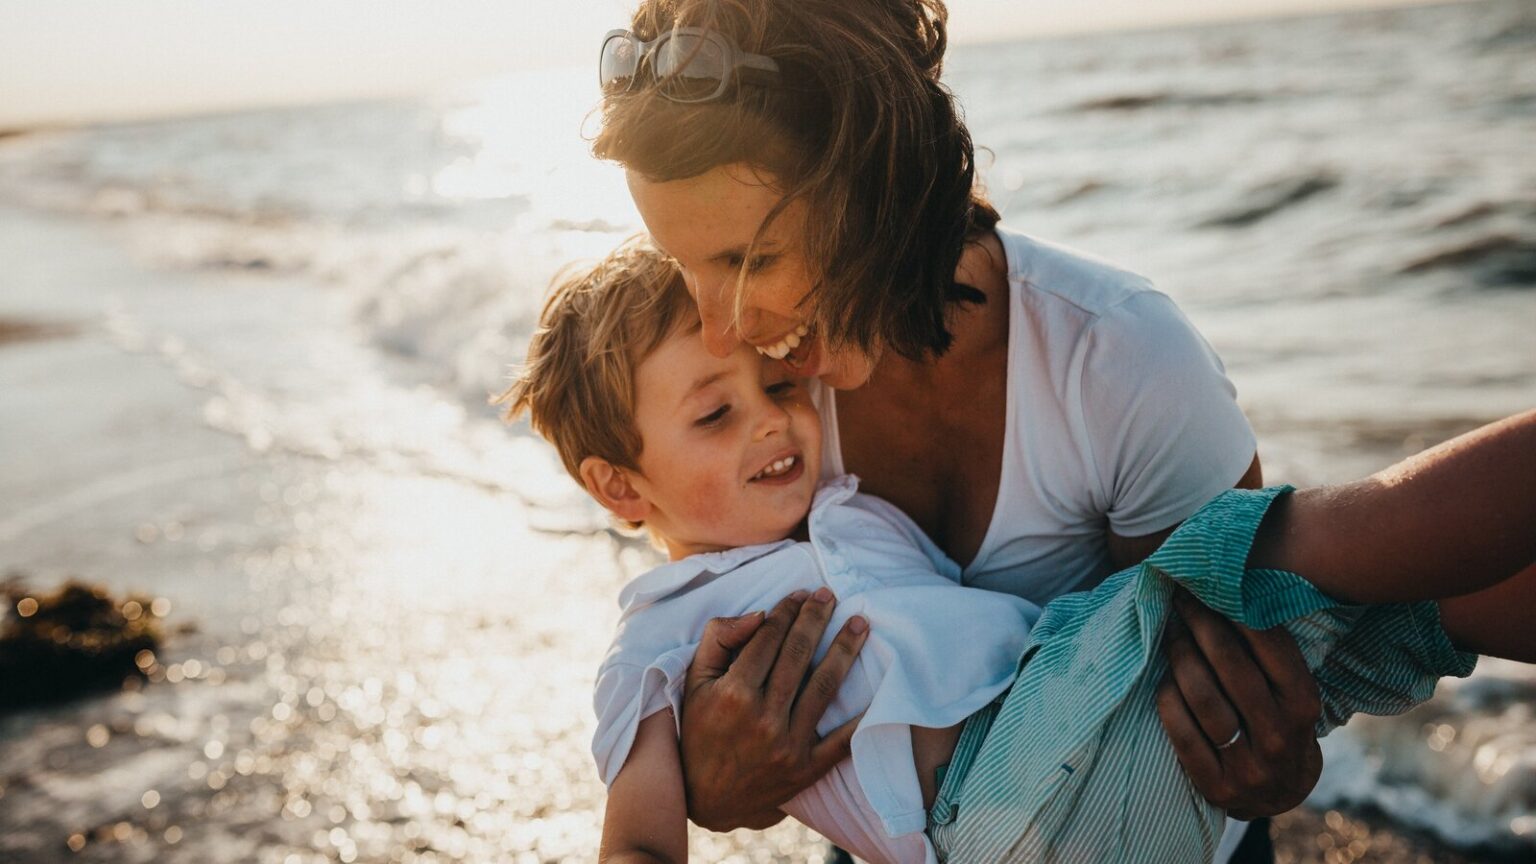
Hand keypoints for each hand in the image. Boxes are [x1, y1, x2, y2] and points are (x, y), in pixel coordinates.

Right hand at [678, 588, 869, 831]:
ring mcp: (787, 745)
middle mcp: (763, 718)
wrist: (704, 798)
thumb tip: (758, 615)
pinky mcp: (806, 769)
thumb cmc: (698, 732)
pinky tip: (878, 689)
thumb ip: (719, 640)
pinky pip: (841, 741)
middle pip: (798, 655)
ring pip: (823, 687)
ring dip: (845, 651)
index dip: (786, 611)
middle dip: (816, 619)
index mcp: (733, 693)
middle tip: (830, 595)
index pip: (768, 639)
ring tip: (860, 624)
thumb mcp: (694, 682)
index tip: (799, 595)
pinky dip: (861, 717)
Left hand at [1156, 588, 1322, 820]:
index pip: (1271, 648)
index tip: (1209, 586)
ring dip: (1180, 656)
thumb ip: (1269, 655)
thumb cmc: (1278, 723)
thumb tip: (1229, 593)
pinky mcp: (1216, 785)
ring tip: (1169, 631)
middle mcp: (1280, 736)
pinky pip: (1180, 732)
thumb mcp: (1291, 693)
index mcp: (1304, 705)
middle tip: (1180, 599)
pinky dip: (1167, 698)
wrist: (1279, 794)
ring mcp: (1248, 766)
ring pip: (1203, 697)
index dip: (1236, 612)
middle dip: (1201, 624)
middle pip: (1231, 667)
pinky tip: (1162, 678)